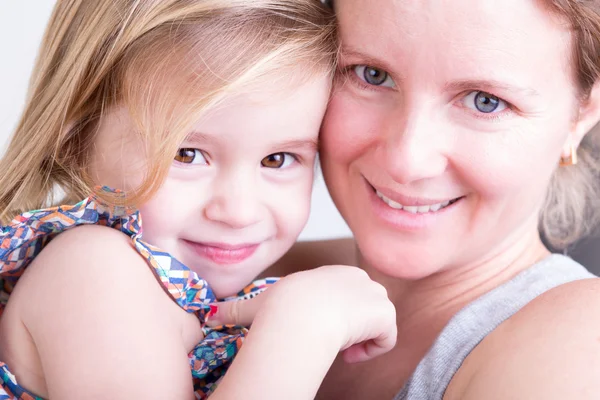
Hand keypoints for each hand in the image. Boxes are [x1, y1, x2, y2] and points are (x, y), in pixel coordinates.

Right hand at [207, 265, 396, 362]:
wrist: (301, 315)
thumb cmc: (279, 310)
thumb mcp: (257, 305)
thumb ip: (236, 309)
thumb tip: (207, 314)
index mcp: (332, 274)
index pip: (343, 297)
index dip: (332, 318)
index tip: (317, 331)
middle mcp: (357, 277)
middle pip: (362, 308)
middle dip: (349, 327)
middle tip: (328, 340)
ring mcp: (373, 293)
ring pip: (375, 322)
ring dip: (360, 339)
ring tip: (339, 347)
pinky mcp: (384, 312)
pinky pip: (386, 336)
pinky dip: (372, 349)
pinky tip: (350, 351)